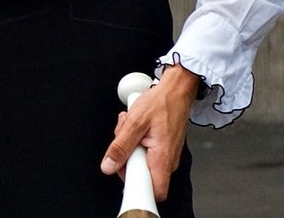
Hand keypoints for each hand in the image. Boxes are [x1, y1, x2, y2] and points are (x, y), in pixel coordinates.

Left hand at [100, 65, 199, 200]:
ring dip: (129, 144)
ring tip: (131, 125)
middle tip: (125, 136)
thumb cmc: (160, 103)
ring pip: (140, 160)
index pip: (153, 192)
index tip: (124, 172)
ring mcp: (166, 156)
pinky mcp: (162, 149)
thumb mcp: (134, 121)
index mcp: (162, 158)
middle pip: (140, 173)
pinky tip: (136, 126)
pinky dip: (136, 139)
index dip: (135, 186)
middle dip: (126, 155)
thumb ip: (120, 146)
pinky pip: (144, 151)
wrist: (175, 92)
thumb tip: (108, 165)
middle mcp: (167, 161)